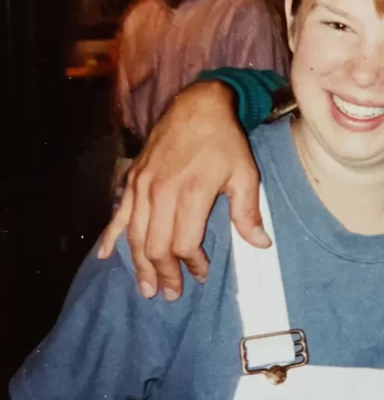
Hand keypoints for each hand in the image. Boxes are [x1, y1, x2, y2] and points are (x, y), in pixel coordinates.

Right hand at [98, 81, 268, 299]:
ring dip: (139, 265)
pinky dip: (112, 237)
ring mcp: (142, 185)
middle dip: (163, 274)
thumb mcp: (245, 174)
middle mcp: (161, 192)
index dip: (192, 264)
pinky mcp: (133, 178)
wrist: (198, 106)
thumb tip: (261, 244)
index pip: (183, 243)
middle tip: (170, 294)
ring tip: (146, 288)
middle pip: (155, 246)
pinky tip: (106, 255)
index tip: (202, 273)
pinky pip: (118, 213)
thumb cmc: (225, 142)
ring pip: (135, 235)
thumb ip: (248, 212)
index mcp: (190, 194)